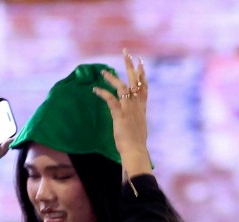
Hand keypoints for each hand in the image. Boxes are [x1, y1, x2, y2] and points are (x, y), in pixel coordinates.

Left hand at [92, 50, 150, 178]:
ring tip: (104, 71)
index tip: (140, 62)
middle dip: (131, 66)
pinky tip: (95, 89)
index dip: (142, 74)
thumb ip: (136, 121)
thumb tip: (132, 122)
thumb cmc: (137, 145)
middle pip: (135, 81)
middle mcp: (137, 106)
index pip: (143, 87)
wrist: (136, 152)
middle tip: (126, 53)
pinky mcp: (120, 114)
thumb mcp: (139, 130)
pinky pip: (110, 99)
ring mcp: (129, 109)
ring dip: (113, 77)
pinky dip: (102, 93)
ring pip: (122, 87)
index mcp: (142, 109)